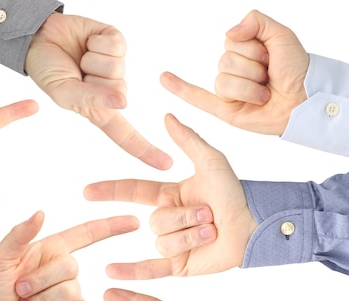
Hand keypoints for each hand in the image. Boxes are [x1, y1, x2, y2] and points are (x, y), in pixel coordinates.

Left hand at [0, 211, 138, 300]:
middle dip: (40, 280)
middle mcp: (66, 269)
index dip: (111, 226)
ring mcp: (73, 293)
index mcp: (52, 249)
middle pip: (70, 266)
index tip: (134, 221)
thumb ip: (18, 235)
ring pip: (70, 291)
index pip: (86, 233)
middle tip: (20, 291)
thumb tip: (41, 212)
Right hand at [26, 12, 171, 169]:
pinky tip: (87, 42)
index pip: (125, 134)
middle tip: (77, 71)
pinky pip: (116, 45)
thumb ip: (89, 99)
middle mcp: (111, 90)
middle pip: (120, 90)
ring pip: (118, 67)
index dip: (145, 150)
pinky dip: (97, 42)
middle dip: (92, 78)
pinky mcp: (116, 42)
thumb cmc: (48, 71)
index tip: (166, 164)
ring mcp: (116, 66)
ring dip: (92, 59)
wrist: (40, 37)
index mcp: (98, 110)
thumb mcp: (63, 92)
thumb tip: (122, 102)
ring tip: (80, 57)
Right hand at [84, 114, 257, 278]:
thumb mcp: (211, 161)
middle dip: (184, 217)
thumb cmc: (236, 192)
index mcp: (168, 196)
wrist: (256, 225)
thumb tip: (167, 116)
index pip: (132, 191)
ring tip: (213, 231)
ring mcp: (172, 244)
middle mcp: (167, 220)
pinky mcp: (179, 266)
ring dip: (189, 236)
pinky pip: (151, 269)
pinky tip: (110, 273)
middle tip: (210, 214)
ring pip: (162, 242)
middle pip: (155, 221)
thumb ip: (188, 140)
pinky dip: (130, 272)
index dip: (110, 191)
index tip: (87, 192)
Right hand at [160, 9, 307, 134]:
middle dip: (253, 68)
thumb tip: (229, 33)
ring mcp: (228, 90)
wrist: (305, 100)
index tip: (272, 56)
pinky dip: (179, 89)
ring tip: (265, 93)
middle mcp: (234, 70)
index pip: (231, 42)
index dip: (253, 48)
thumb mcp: (281, 35)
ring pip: (222, 82)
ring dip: (249, 87)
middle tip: (271, 76)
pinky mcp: (225, 109)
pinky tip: (164, 78)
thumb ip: (256, 22)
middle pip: (225, 62)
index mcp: (244, 51)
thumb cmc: (297, 70)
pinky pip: (197, 98)